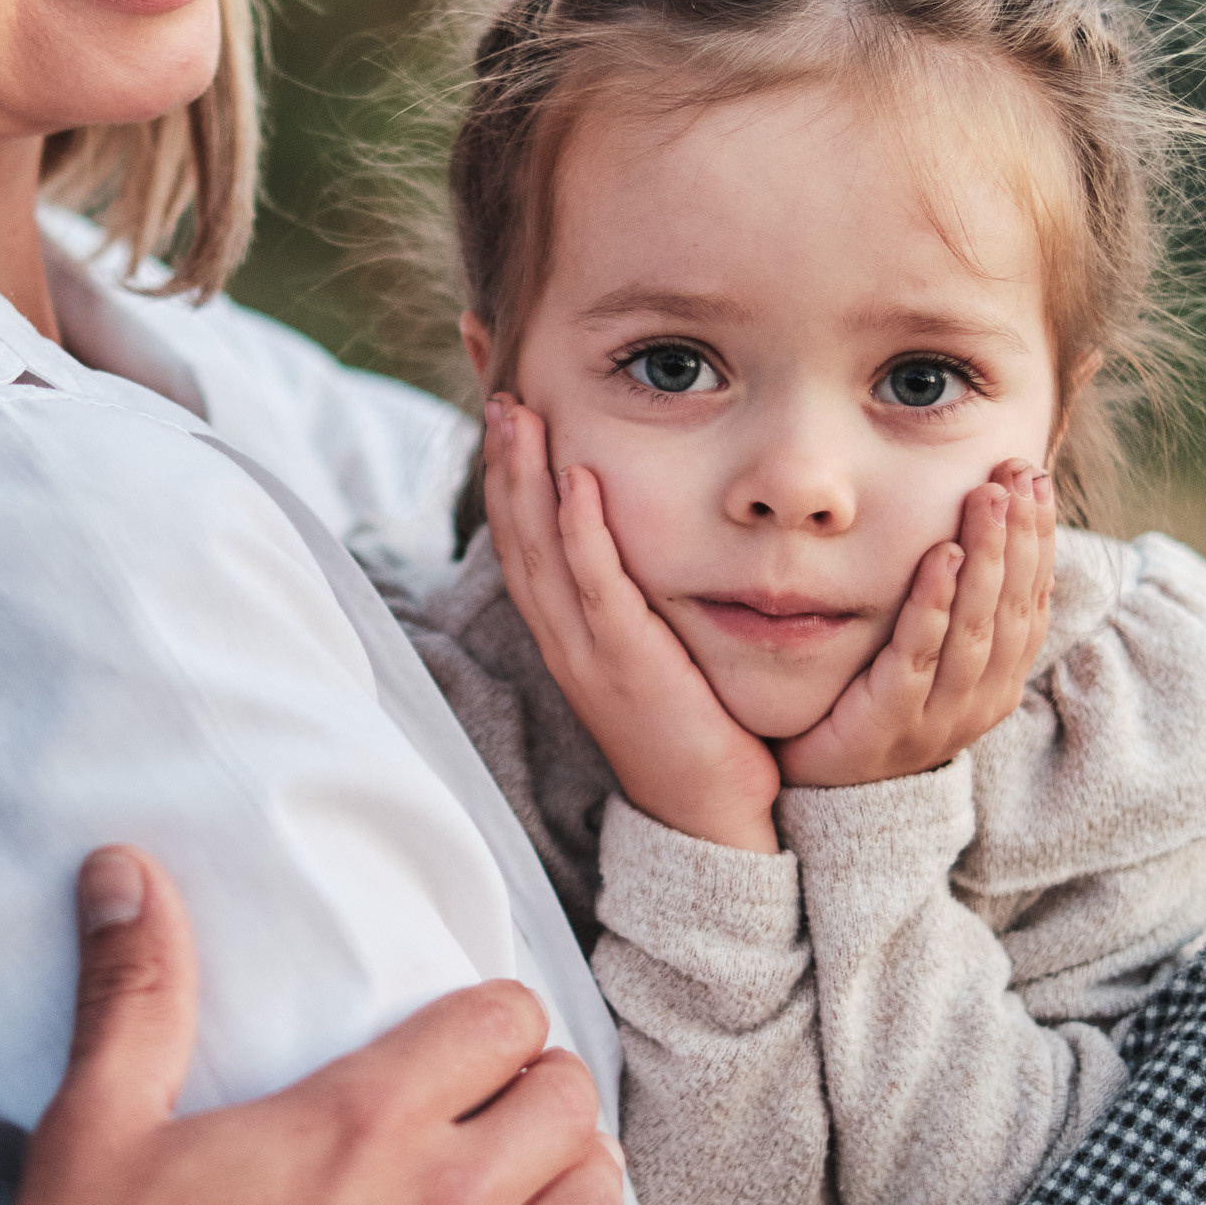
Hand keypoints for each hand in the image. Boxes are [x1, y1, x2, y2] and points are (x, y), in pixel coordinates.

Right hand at [0, 846, 638, 1204]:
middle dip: (531, 1090)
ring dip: (566, 1179)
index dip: (484, 1022)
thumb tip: (125, 871)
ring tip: (520, 1185)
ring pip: (599, 1197)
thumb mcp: (91, 1146)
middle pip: (565, 1098)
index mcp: (363, 1129)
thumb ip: (132, 998)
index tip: (458, 1045)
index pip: (501, 1020)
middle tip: (486, 1112)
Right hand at [483, 395, 782, 852]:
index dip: (507, 472)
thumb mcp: (654, 652)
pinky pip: (595, 586)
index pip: (523, 537)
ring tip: (517, 411)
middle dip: (503, 458)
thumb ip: (638, 600)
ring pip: (539, 551)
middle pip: (515, 533)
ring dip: (525, 477)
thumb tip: (640, 546)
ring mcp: (586, 652)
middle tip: (495, 388)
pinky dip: (581, 530)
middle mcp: (562, 637)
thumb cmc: (694, 729)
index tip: (503, 408)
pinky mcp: (624, 664)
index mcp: (566, 632)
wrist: (711, 815)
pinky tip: (576, 478)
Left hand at [776, 462, 1053, 788]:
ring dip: (985, 559)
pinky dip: (933, 605)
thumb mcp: (930, 655)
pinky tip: (940, 558)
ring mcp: (940, 716)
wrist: (823, 786)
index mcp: (999, 680)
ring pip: (975, 628)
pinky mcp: (891, 722)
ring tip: (986, 500)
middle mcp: (981, 699)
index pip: (1031, 600)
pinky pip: (918, 656)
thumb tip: (990, 533)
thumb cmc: (874, 702)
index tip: (1033, 478)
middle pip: (1012, 608)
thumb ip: (960, 608)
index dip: (1038, 538)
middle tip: (1015, 473)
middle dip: (1018, 535)